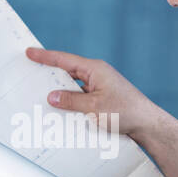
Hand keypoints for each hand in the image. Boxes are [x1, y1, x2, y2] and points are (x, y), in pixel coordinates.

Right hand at [25, 46, 167, 141]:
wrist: (147, 124)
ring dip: (61, 92)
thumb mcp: (94, 107)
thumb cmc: (125, 112)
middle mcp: (97, 75)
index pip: (64, 60)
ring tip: (41, 96)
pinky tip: (62, 111)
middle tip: (30, 74)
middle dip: (49, 74)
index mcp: (95, 69)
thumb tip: (52, 96)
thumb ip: (71, 101)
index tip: (29, 52)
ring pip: (74, 86)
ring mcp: (100, 86)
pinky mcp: (103, 98)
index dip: (45, 57)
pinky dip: (71, 102)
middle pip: (67, 71)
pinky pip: (81, 96)